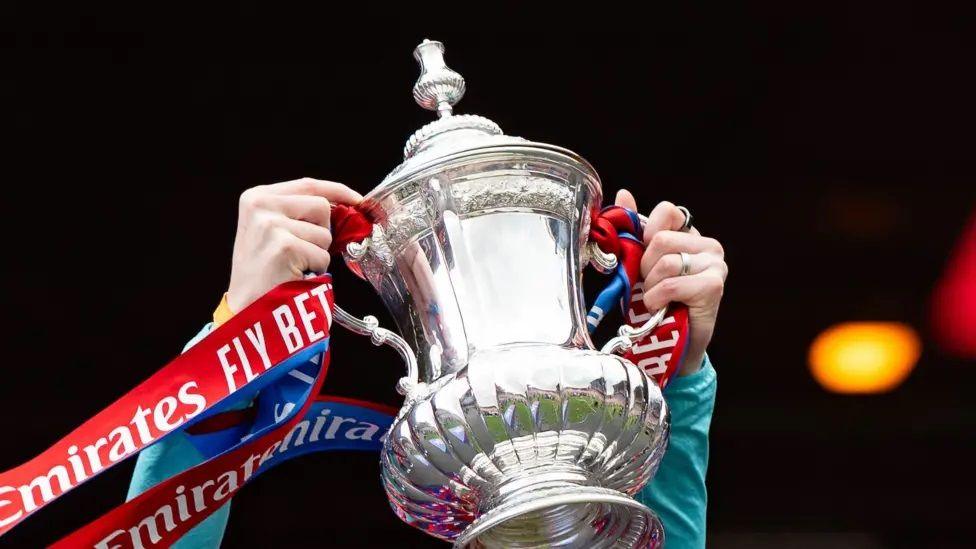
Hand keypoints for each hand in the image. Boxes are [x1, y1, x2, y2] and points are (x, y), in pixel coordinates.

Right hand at [226, 178, 362, 311]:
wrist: (248, 307)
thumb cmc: (264, 272)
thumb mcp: (271, 229)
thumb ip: (298, 213)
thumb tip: (342, 206)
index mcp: (256, 197)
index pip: (307, 184)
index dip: (337, 191)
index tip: (356, 199)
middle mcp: (261, 206)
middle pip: (321, 206)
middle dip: (322, 231)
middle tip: (300, 251)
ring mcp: (272, 225)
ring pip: (324, 233)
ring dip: (317, 253)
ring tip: (293, 265)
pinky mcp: (285, 246)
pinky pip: (322, 255)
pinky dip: (315, 268)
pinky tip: (294, 274)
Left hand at [615, 190, 727, 375]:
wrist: (671, 345)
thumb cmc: (655, 303)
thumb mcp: (638, 264)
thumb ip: (633, 230)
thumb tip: (623, 194)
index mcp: (690, 234)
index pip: (667, 211)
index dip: (646, 235)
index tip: (643, 259)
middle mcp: (708, 245)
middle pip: (660, 239)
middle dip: (645, 267)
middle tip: (650, 286)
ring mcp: (715, 264)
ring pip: (665, 262)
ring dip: (650, 287)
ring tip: (658, 299)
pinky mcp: (714, 285)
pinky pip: (671, 284)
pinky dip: (658, 299)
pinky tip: (663, 307)